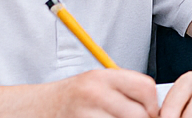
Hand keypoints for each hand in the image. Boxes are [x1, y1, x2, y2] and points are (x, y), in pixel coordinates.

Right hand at [45, 69, 160, 117]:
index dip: (153, 105)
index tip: (151, 114)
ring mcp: (84, 113)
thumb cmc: (72, 98)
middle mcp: (94, 93)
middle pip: (138, 114)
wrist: (35, 108)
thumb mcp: (97, 84)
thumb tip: (156, 106)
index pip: (145, 87)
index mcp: (103, 77)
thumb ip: (124, 90)